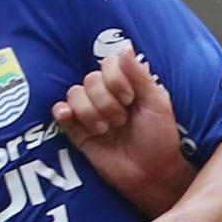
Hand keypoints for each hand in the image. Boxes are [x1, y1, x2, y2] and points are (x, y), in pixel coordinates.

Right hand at [54, 46, 189, 217]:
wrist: (152, 174)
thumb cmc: (160, 138)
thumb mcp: (157, 102)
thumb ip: (139, 74)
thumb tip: (125, 47)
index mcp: (127, 84)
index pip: (108, 64)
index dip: (117, 80)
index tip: (131, 98)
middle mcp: (107, 95)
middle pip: (90, 80)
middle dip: (107, 101)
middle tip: (122, 120)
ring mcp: (91, 113)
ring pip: (75, 94)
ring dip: (91, 112)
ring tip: (107, 129)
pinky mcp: (78, 131)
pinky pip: (60, 113)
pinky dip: (62, 112)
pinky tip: (68, 116)